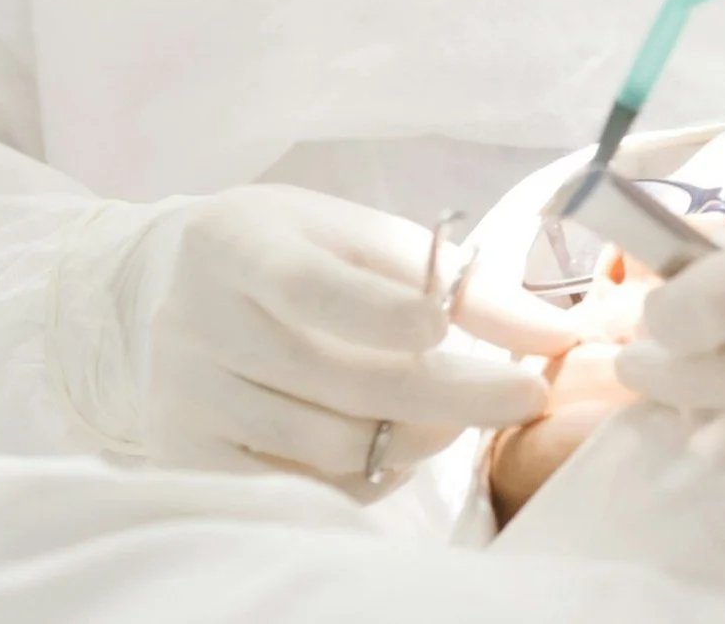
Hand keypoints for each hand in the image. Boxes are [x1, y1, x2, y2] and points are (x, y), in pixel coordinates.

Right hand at [140, 185, 577, 488]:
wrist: (166, 286)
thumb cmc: (289, 250)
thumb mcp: (358, 235)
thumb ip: (452, 279)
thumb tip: (557, 333)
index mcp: (239, 244)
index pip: (315, 288)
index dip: (388, 315)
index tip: (452, 329)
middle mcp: (199, 321)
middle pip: (336, 378)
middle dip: (448, 392)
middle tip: (524, 394)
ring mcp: (186, 396)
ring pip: (325, 444)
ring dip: (415, 436)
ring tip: (458, 415)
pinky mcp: (187, 458)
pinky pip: (299, 489)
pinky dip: (366, 476)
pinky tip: (398, 445)